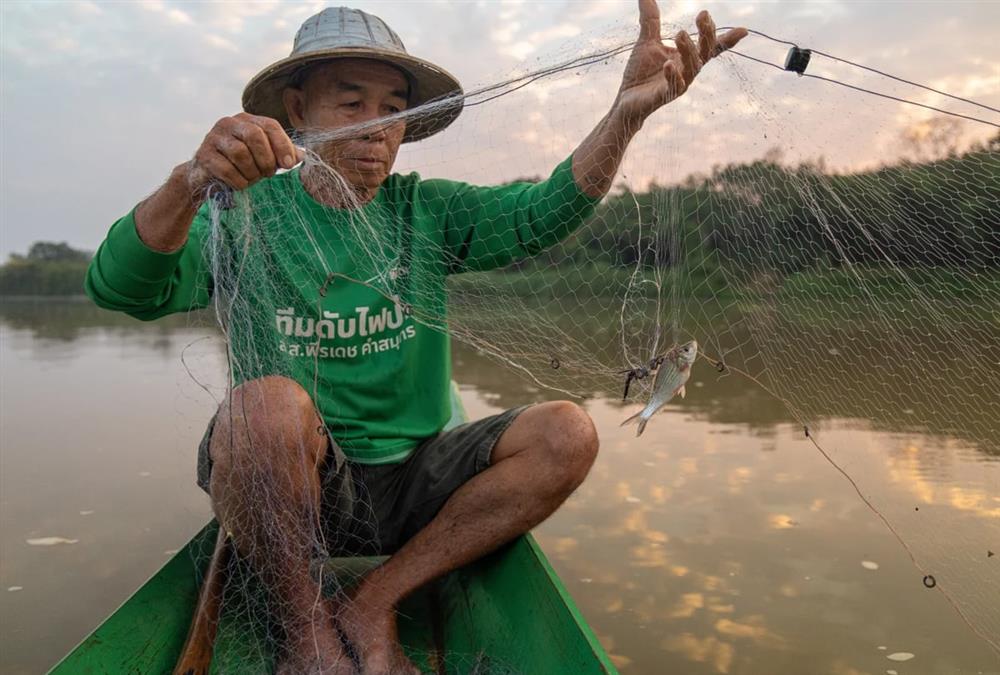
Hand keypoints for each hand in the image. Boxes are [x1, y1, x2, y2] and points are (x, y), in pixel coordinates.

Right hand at [186, 113, 302, 194]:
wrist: (208, 177)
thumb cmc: (242, 165)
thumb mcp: (264, 158)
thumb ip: (284, 154)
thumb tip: (303, 155)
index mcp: (247, 120)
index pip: (270, 125)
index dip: (282, 145)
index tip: (289, 165)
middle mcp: (229, 123)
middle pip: (254, 135)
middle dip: (266, 159)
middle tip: (268, 174)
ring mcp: (214, 137)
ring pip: (240, 153)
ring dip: (251, 172)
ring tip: (252, 179)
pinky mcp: (204, 155)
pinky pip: (226, 169)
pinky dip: (238, 181)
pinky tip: (240, 184)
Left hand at [613, 1, 746, 126]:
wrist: (625, 99)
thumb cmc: (640, 72)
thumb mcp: (646, 41)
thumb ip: (651, 20)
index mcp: (686, 57)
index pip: (711, 47)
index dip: (727, 40)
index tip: (744, 30)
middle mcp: (687, 71)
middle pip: (704, 53)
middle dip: (707, 35)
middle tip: (702, 16)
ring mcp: (678, 84)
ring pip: (692, 68)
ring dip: (688, 50)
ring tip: (680, 34)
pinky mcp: (664, 96)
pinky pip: (674, 86)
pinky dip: (673, 75)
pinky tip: (668, 64)